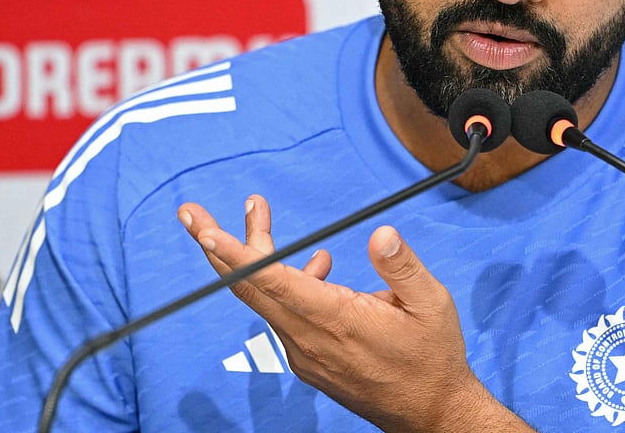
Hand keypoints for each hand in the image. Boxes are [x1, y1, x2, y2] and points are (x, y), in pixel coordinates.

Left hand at [177, 195, 532, 432]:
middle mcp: (309, 337)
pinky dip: (284, 281)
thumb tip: (379, 233)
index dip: (235, 254)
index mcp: (335, 318)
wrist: (429, 414)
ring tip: (258, 212)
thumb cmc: (432, 358)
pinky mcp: (310, 359)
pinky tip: (319, 264)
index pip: (271, 281)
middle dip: (216, 247)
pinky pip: (284, 313)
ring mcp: (304, 351)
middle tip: (191, 213)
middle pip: (248, 287)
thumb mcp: (431, 304)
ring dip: (255, 255)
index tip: (205, 231)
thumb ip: (402, 267)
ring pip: (264, 297)